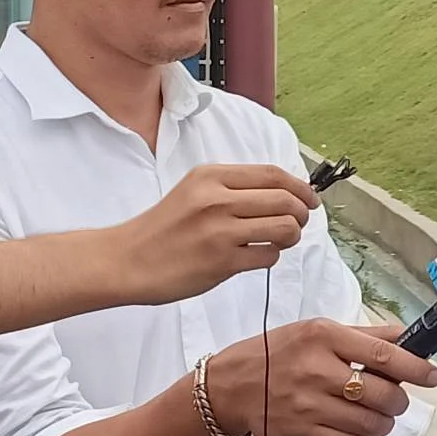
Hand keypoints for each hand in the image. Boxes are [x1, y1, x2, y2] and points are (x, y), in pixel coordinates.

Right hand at [115, 164, 317, 304]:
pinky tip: (257, 256)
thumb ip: (233, 189)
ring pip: (284, 227)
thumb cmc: (163, 228)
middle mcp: (217, 199)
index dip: (300, 187)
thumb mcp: (194, 191)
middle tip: (299, 223)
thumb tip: (284, 194)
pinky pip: (268, 255)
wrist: (126, 260)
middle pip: (285, 200)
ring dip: (292, 235)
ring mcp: (220, 231)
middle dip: (301, 213)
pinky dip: (271, 256)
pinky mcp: (221, 261)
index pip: (273, 174)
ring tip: (281, 240)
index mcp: (212, 176)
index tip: (310, 199)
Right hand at [207, 320, 436, 435]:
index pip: (382, 355)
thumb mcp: (316, 330)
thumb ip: (363, 336)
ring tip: (380, 417)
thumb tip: (406, 337)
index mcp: (324, 337)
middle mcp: (317, 370)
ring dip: (385, 424)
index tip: (435, 375)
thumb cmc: (278, 352)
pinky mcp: (303, 434)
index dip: (416, 367)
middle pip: (381, 394)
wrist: (230, 387)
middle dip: (399, 401)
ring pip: (370, 423)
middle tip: (396, 399)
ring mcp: (309, 405)